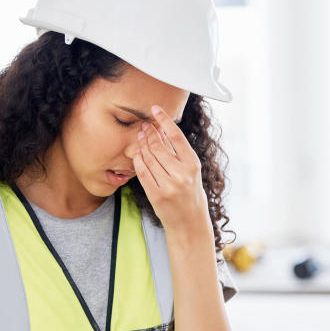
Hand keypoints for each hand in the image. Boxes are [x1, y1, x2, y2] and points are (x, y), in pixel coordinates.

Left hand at [133, 105, 213, 246]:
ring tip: (139, 137)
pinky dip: (138, 161)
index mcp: (193, 164)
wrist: (189, 221)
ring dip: (141, 145)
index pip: (176, 136)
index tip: (155, 109)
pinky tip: (136, 154)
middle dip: (149, 134)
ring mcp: (169, 185)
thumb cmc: (190, 194)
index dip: (164, 120)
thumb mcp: (191, 172)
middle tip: (144, 126)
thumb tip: (161, 131)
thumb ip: (178, 154)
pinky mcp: (157, 195)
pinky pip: (142, 172)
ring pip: (149, 158)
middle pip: (159, 146)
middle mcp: (182, 174)